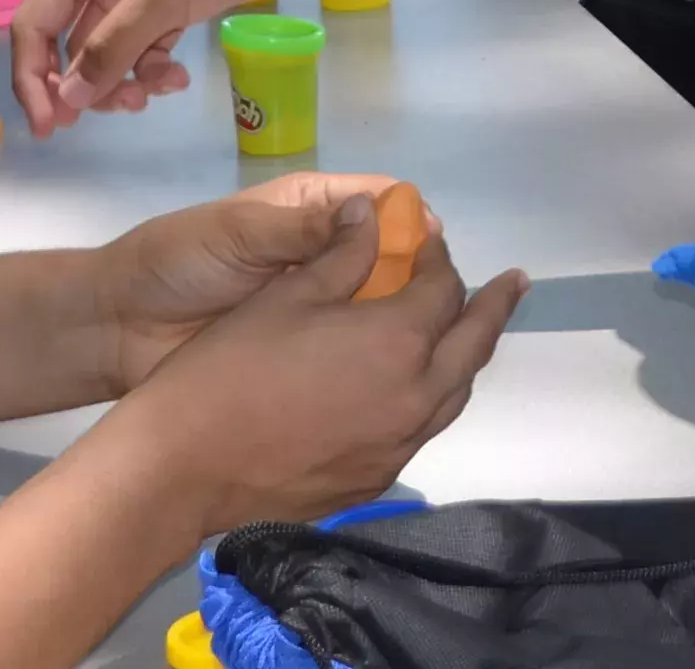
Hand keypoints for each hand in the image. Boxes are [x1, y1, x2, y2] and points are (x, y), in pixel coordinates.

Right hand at [14, 0, 327, 128]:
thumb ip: (113, 47)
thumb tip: (69, 99)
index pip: (34, 24)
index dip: (32, 77)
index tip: (50, 127)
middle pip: (70, 42)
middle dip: (88, 83)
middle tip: (123, 109)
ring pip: (110, 49)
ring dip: (125, 78)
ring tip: (156, 92)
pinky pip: (145, 44)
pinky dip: (154, 65)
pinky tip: (177, 77)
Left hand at [86, 177, 416, 381]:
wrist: (119, 328)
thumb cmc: (176, 264)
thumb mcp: (238, 234)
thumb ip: (302, 228)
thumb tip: (375, 211)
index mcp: (308, 211)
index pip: (379, 203)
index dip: (412, 220)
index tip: (436, 251)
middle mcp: (320, 253)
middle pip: (388, 255)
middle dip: (416, 273)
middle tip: (439, 305)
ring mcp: (312, 304)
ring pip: (374, 303)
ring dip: (398, 316)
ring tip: (425, 342)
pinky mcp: (301, 348)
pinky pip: (347, 345)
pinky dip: (371, 353)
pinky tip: (391, 373)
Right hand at [100, 186, 521, 531]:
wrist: (182, 468)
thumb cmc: (230, 367)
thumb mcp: (287, 295)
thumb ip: (342, 253)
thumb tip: (371, 212)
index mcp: (399, 342)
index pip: (442, 289)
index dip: (436, 258)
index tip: (427, 241)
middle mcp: (414, 398)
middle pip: (472, 346)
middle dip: (492, 308)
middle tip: (512, 284)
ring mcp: (397, 447)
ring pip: (452, 396)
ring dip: (463, 358)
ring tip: (467, 334)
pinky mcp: (373, 481)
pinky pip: (419, 431)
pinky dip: (428, 399)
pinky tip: (407, 388)